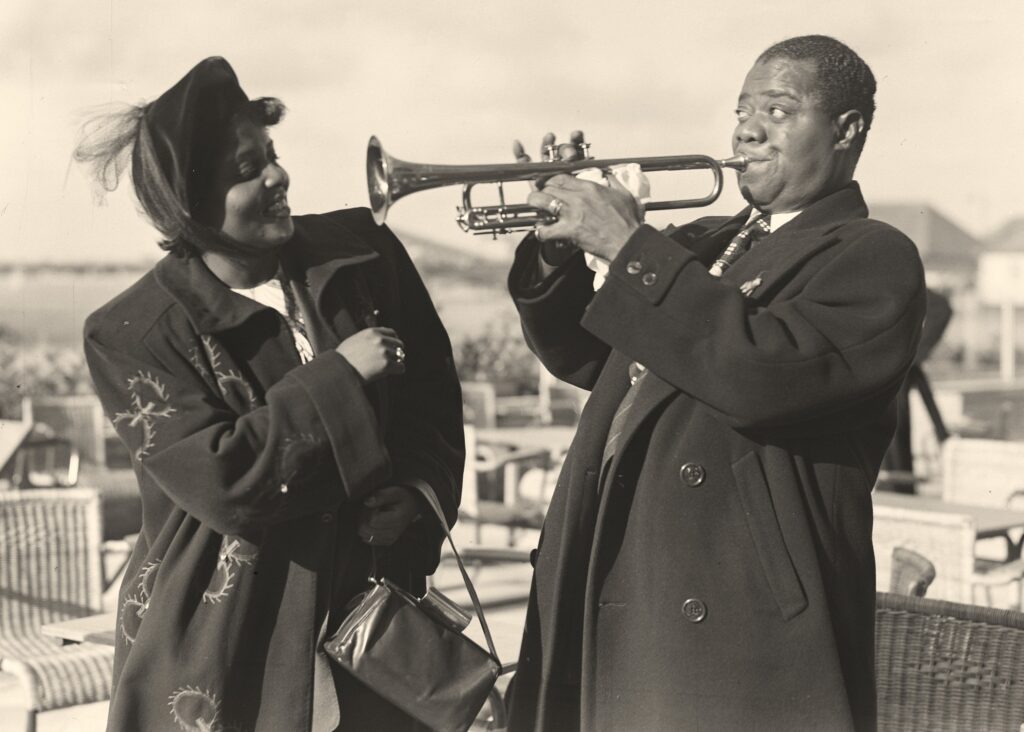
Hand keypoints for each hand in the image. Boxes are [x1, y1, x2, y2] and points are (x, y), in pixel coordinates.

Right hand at [335, 327, 405, 382]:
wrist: (338, 371)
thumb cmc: (343, 358)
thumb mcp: (355, 340)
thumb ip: (369, 338)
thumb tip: (382, 340)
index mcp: (372, 332)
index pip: (392, 333)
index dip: (393, 342)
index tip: (391, 349)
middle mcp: (379, 339)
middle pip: (399, 344)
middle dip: (396, 352)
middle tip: (389, 361)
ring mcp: (383, 351)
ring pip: (400, 357)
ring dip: (395, 363)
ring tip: (385, 368)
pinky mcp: (386, 364)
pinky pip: (401, 367)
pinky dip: (397, 371)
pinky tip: (389, 373)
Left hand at [358, 485, 420, 545]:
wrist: (412, 506)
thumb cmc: (402, 497)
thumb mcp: (394, 492)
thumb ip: (380, 496)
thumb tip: (367, 502)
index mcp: (397, 519)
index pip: (372, 520)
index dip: (368, 510)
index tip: (374, 504)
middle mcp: (394, 532)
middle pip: (367, 528)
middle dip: (364, 518)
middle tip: (371, 509)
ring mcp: (390, 538)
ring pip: (366, 535)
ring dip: (364, 525)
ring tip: (371, 515)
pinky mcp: (387, 541)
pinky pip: (369, 540)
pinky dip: (367, 531)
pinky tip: (372, 523)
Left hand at [528, 171, 642, 261]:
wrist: (628, 243)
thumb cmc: (628, 222)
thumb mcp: (624, 195)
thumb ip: (613, 182)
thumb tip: (608, 175)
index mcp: (590, 187)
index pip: (561, 177)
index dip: (551, 181)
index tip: (549, 186)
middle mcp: (578, 198)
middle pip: (548, 187)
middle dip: (542, 192)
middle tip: (541, 199)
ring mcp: (572, 214)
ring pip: (542, 202)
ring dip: (536, 206)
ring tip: (537, 212)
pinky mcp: (569, 231)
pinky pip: (545, 230)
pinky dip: (541, 232)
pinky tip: (543, 233)